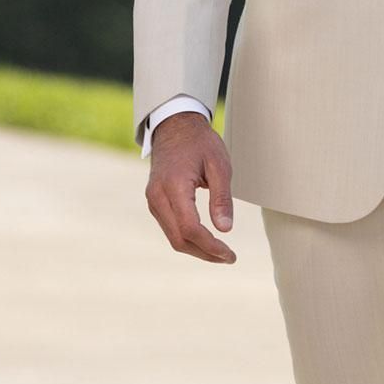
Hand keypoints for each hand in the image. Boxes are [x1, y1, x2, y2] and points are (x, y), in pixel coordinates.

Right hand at [145, 112, 236, 263]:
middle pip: (179, 238)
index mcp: (174, 186)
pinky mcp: (155, 201)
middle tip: (229, 258)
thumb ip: (222, 198)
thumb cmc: (199, 143)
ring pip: (173, 237)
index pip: (190, 227)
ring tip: (221, 253)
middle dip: (205, 253)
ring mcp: (153, 199)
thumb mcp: (219, 165)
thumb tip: (225, 229)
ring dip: (197, 249)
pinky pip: (170, 228)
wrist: (175, 125)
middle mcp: (157, 196)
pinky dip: (188, 238)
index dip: (210, 246)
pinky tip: (206, 240)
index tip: (230, 254)